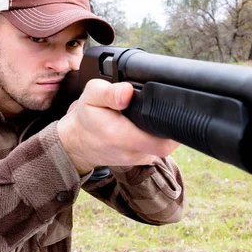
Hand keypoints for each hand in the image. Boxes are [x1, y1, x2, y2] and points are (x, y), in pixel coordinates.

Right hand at [57, 79, 179, 174]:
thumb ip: (109, 92)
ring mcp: (139, 159)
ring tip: (151, 114)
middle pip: (169, 142)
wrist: (77, 143)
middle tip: (163, 106)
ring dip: (162, 129)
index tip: (171, 109)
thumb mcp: (91, 97)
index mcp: (122, 137)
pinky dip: (156, 135)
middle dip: (171, 124)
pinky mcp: (141, 159)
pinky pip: (156, 147)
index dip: (174, 125)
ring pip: (164, 144)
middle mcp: (133, 152)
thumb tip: (127, 91)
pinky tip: (146, 124)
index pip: (163, 141)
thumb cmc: (86, 118)